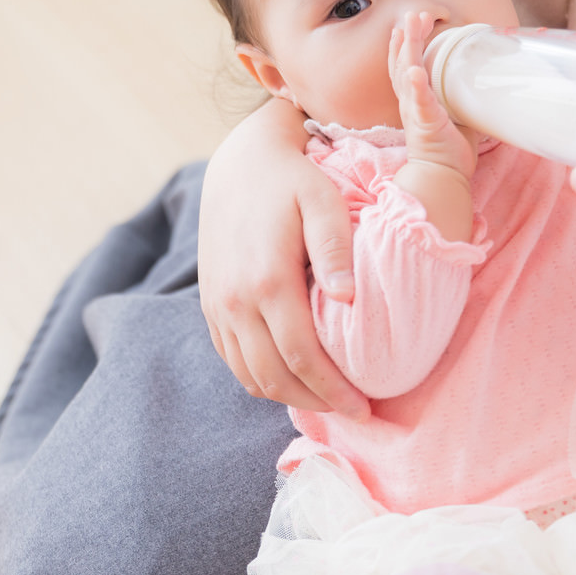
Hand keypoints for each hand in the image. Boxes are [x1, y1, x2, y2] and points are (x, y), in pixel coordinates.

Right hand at [198, 97, 369, 417]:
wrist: (239, 163)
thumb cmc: (292, 180)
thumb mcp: (322, 201)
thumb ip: (334, 249)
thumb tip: (349, 300)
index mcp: (267, 281)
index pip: (303, 358)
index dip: (334, 392)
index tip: (365, 409)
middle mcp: (236, 300)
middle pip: (275, 377)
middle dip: (316, 403)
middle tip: (353, 411)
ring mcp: (218, 304)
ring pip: (249, 375)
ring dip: (287, 396)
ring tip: (325, 398)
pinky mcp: (210, 303)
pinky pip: (232, 358)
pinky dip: (261, 377)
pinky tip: (291, 375)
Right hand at [389, 11, 478, 180]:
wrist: (442, 176)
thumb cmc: (449, 148)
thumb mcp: (456, 115)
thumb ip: (462, 97)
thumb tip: (486, 81)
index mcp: (416, 100)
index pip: (405, 66)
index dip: (405, 45)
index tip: (410, 23)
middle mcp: (410, 102)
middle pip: (402, 63)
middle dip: (407, 37)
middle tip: (413, 14)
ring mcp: (415, 111)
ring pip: (406, 74)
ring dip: (408, 50)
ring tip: (409, 29)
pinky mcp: (425, 123)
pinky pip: (418, 102)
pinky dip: (416, 85)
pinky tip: (415, 70)